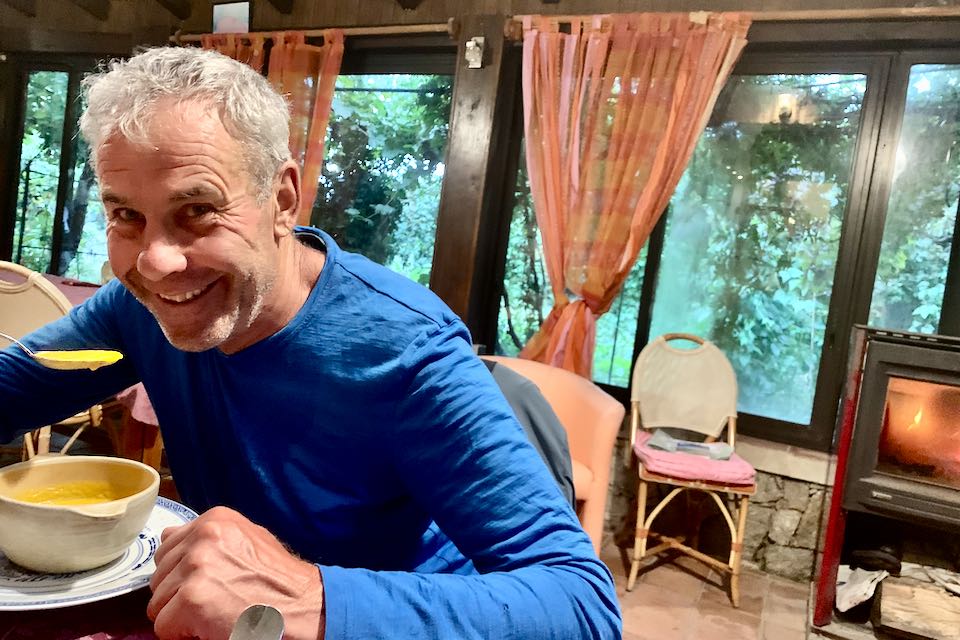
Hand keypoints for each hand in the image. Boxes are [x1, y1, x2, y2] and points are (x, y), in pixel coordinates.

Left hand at [147, 506, 324, 639]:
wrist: (304, 607)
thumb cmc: (280, 583)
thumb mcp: (247, 541)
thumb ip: (208, 539)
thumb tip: (167, 535)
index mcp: (215, 520)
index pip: (167, 548)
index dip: (182, 576)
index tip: (209, 585)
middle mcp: (203, 536)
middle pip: (159, 577)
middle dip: (179, 596)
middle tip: (215, 603)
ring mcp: (196, 566)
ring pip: (158, 604)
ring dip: (181, 617)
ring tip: (216, 614)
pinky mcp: (192, 598)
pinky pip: (164, 627)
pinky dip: (184, 635)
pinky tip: (213, 627)